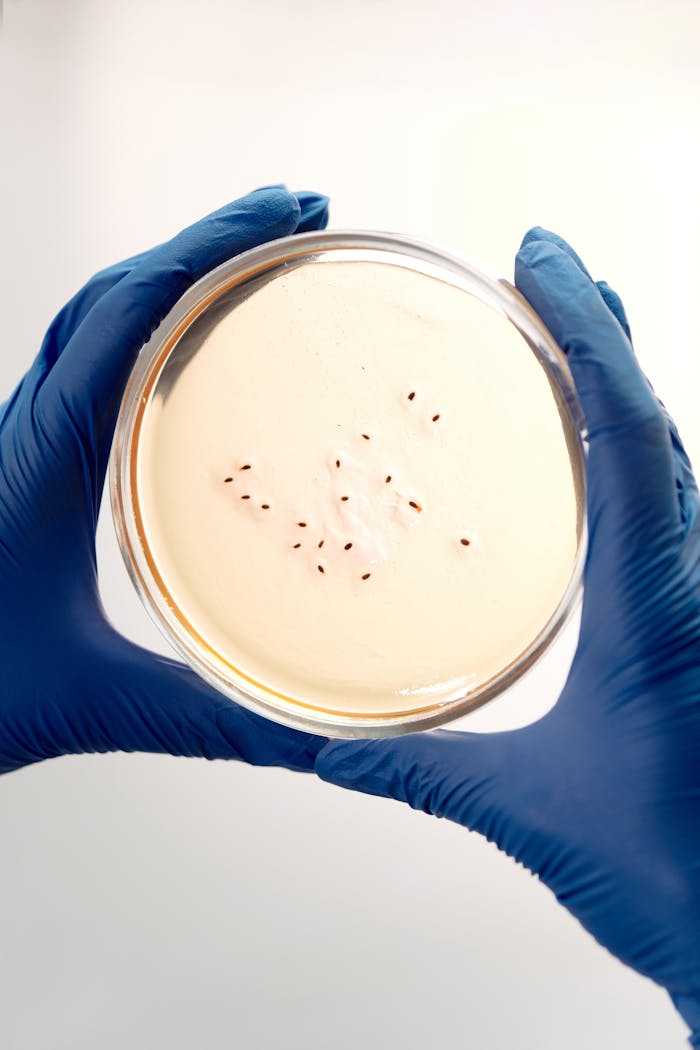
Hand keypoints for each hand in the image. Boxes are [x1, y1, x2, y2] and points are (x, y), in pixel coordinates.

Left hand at [0, 186, 329, 776]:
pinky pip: (89, 366)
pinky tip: (190, 349)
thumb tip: (318, 742)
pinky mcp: (28, 463)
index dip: (213, 251)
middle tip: (295, 217)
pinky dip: (145, 327)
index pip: (132, 315)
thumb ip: (214, 721)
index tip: (287, 215)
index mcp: (44, 458)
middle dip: (209, 241)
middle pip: (118, 294)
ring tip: (254, 258)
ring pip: (98, 321)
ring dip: (174, 275)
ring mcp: (24, 442)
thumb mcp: (97, 701)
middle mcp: (29, 431)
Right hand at [316, 229, 699, 1044]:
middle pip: (653, 425)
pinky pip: (666, 511)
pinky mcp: (691, 623)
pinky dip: (626, 452)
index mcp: (653, 607)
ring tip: (569, 325)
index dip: (586, 336)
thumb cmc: (669, 872)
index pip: (625, 436)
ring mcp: (695, 599)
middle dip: (601, 334)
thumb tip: (327, 752)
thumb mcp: (527, 808)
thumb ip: (418, 767)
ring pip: (669, 463)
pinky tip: (590, 449)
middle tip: (547, 266)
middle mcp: (686, 585)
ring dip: (618, 385)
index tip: (541, 262)